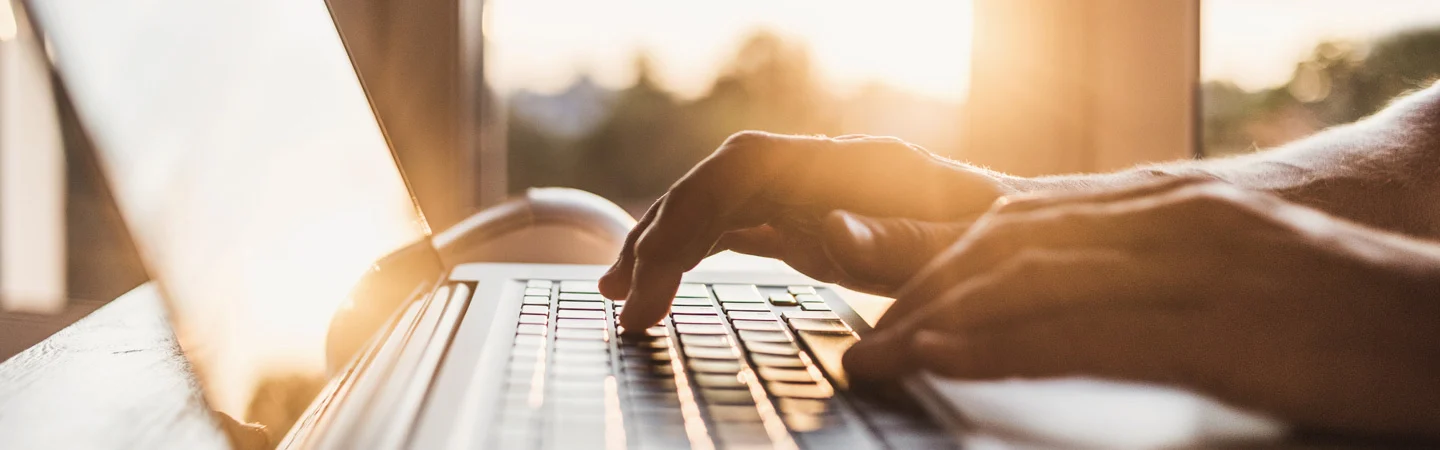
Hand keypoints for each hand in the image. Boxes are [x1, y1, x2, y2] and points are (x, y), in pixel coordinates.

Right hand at [600, 131, 1008, 330]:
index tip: (656, 275)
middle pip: (718, 182)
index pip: (746, 168)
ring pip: (717, 201)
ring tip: (619, 294)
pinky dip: (692, 252)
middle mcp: (825, 169)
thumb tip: (826, 230)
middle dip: (661, 236)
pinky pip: (735, 225)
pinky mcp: (809, 219)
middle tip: (625, 303)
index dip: (690, 212)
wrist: (1031, 241)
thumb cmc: (1004, 249)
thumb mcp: (964, 252)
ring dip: (664, 243)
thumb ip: (900, 241)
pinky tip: (661, 280)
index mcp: (858, 166)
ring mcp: (813, 193)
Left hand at [844, 178, 1439, 437]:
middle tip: (874, 339)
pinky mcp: (1216, 327)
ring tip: (882, 355)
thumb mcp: (1232, 271)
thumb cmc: (1344, 312)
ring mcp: (1192, 264)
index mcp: (1170, 203)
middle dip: (927, 293)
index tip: (899, 308)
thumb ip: (1153, 277)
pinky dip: (999, 343)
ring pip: (1028, 276)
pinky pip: (1081, 330)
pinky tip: (948, 360)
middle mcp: (1169, 217)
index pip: (1026, 222)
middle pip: (1009, 244)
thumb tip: (1077, 312)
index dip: (948, 265)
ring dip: (938, 318)